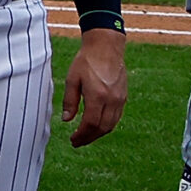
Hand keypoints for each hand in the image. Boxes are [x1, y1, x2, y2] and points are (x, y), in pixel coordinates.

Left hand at [61, 28, 127, 147]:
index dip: (81, 135)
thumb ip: (70, 100)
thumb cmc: (86, 61)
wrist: (106, 47)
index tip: (73, 140)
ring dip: (98, 134)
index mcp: (97, 96)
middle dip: (89, 138)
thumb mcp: (72, 79)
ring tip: (85, 137)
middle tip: (77, 142)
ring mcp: (120, 99)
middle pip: (102, 128)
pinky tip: (96, 126)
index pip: (90, 123)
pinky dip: (106, 125)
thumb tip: (67, 120)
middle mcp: (112, 100)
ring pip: (111, 124)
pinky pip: (116, 117)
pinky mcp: (124, 97)